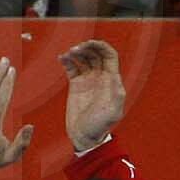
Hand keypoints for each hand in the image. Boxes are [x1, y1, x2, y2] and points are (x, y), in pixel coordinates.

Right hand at [60, 40, 122, 155]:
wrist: (85, 136)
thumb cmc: (101, 125)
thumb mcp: (113, 111)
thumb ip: (116, 94)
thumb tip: (114, 77)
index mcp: (111, 80)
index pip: (109, 55)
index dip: (101, 46)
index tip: (89, 44)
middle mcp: (100, 77)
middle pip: (96, 54)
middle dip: (88, 47)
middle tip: (77, 48)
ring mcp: (88, 80)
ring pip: (84, 58)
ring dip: (77, 52)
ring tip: (69, 53)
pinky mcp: (76, 85)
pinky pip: (72, 67)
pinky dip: (67, 60)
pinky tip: (62, 58)